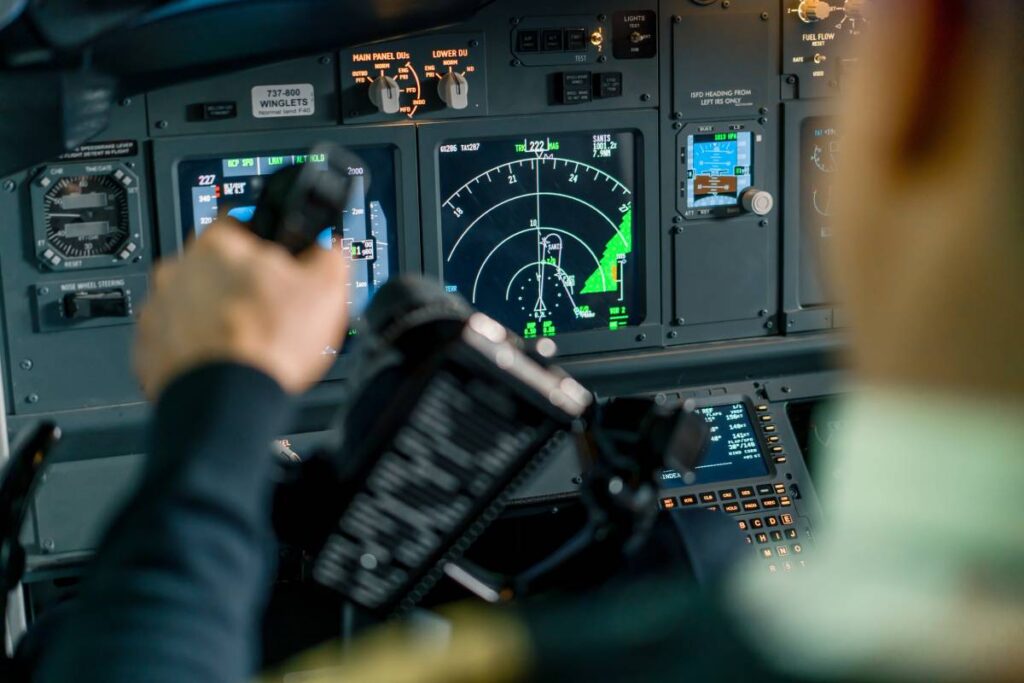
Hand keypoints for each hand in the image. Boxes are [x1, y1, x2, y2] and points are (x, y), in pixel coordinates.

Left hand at [134, 220, 348, 398]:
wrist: (229, 402)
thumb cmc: (268, 345)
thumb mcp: (327, 288)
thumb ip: (327, 256)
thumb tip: (328, 248)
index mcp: (219, 244)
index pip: (240, 222)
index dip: (264, 243)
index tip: (275, 262)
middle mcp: (178, 269)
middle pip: (213, 266)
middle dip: (237, 283)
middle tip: (266, 308)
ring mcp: (158, 309)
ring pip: (190, 302)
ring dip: (213, 315)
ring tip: (246, 341)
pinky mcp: (148, 348)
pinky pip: (174, 339)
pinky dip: (195, 348)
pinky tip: (223, 361)